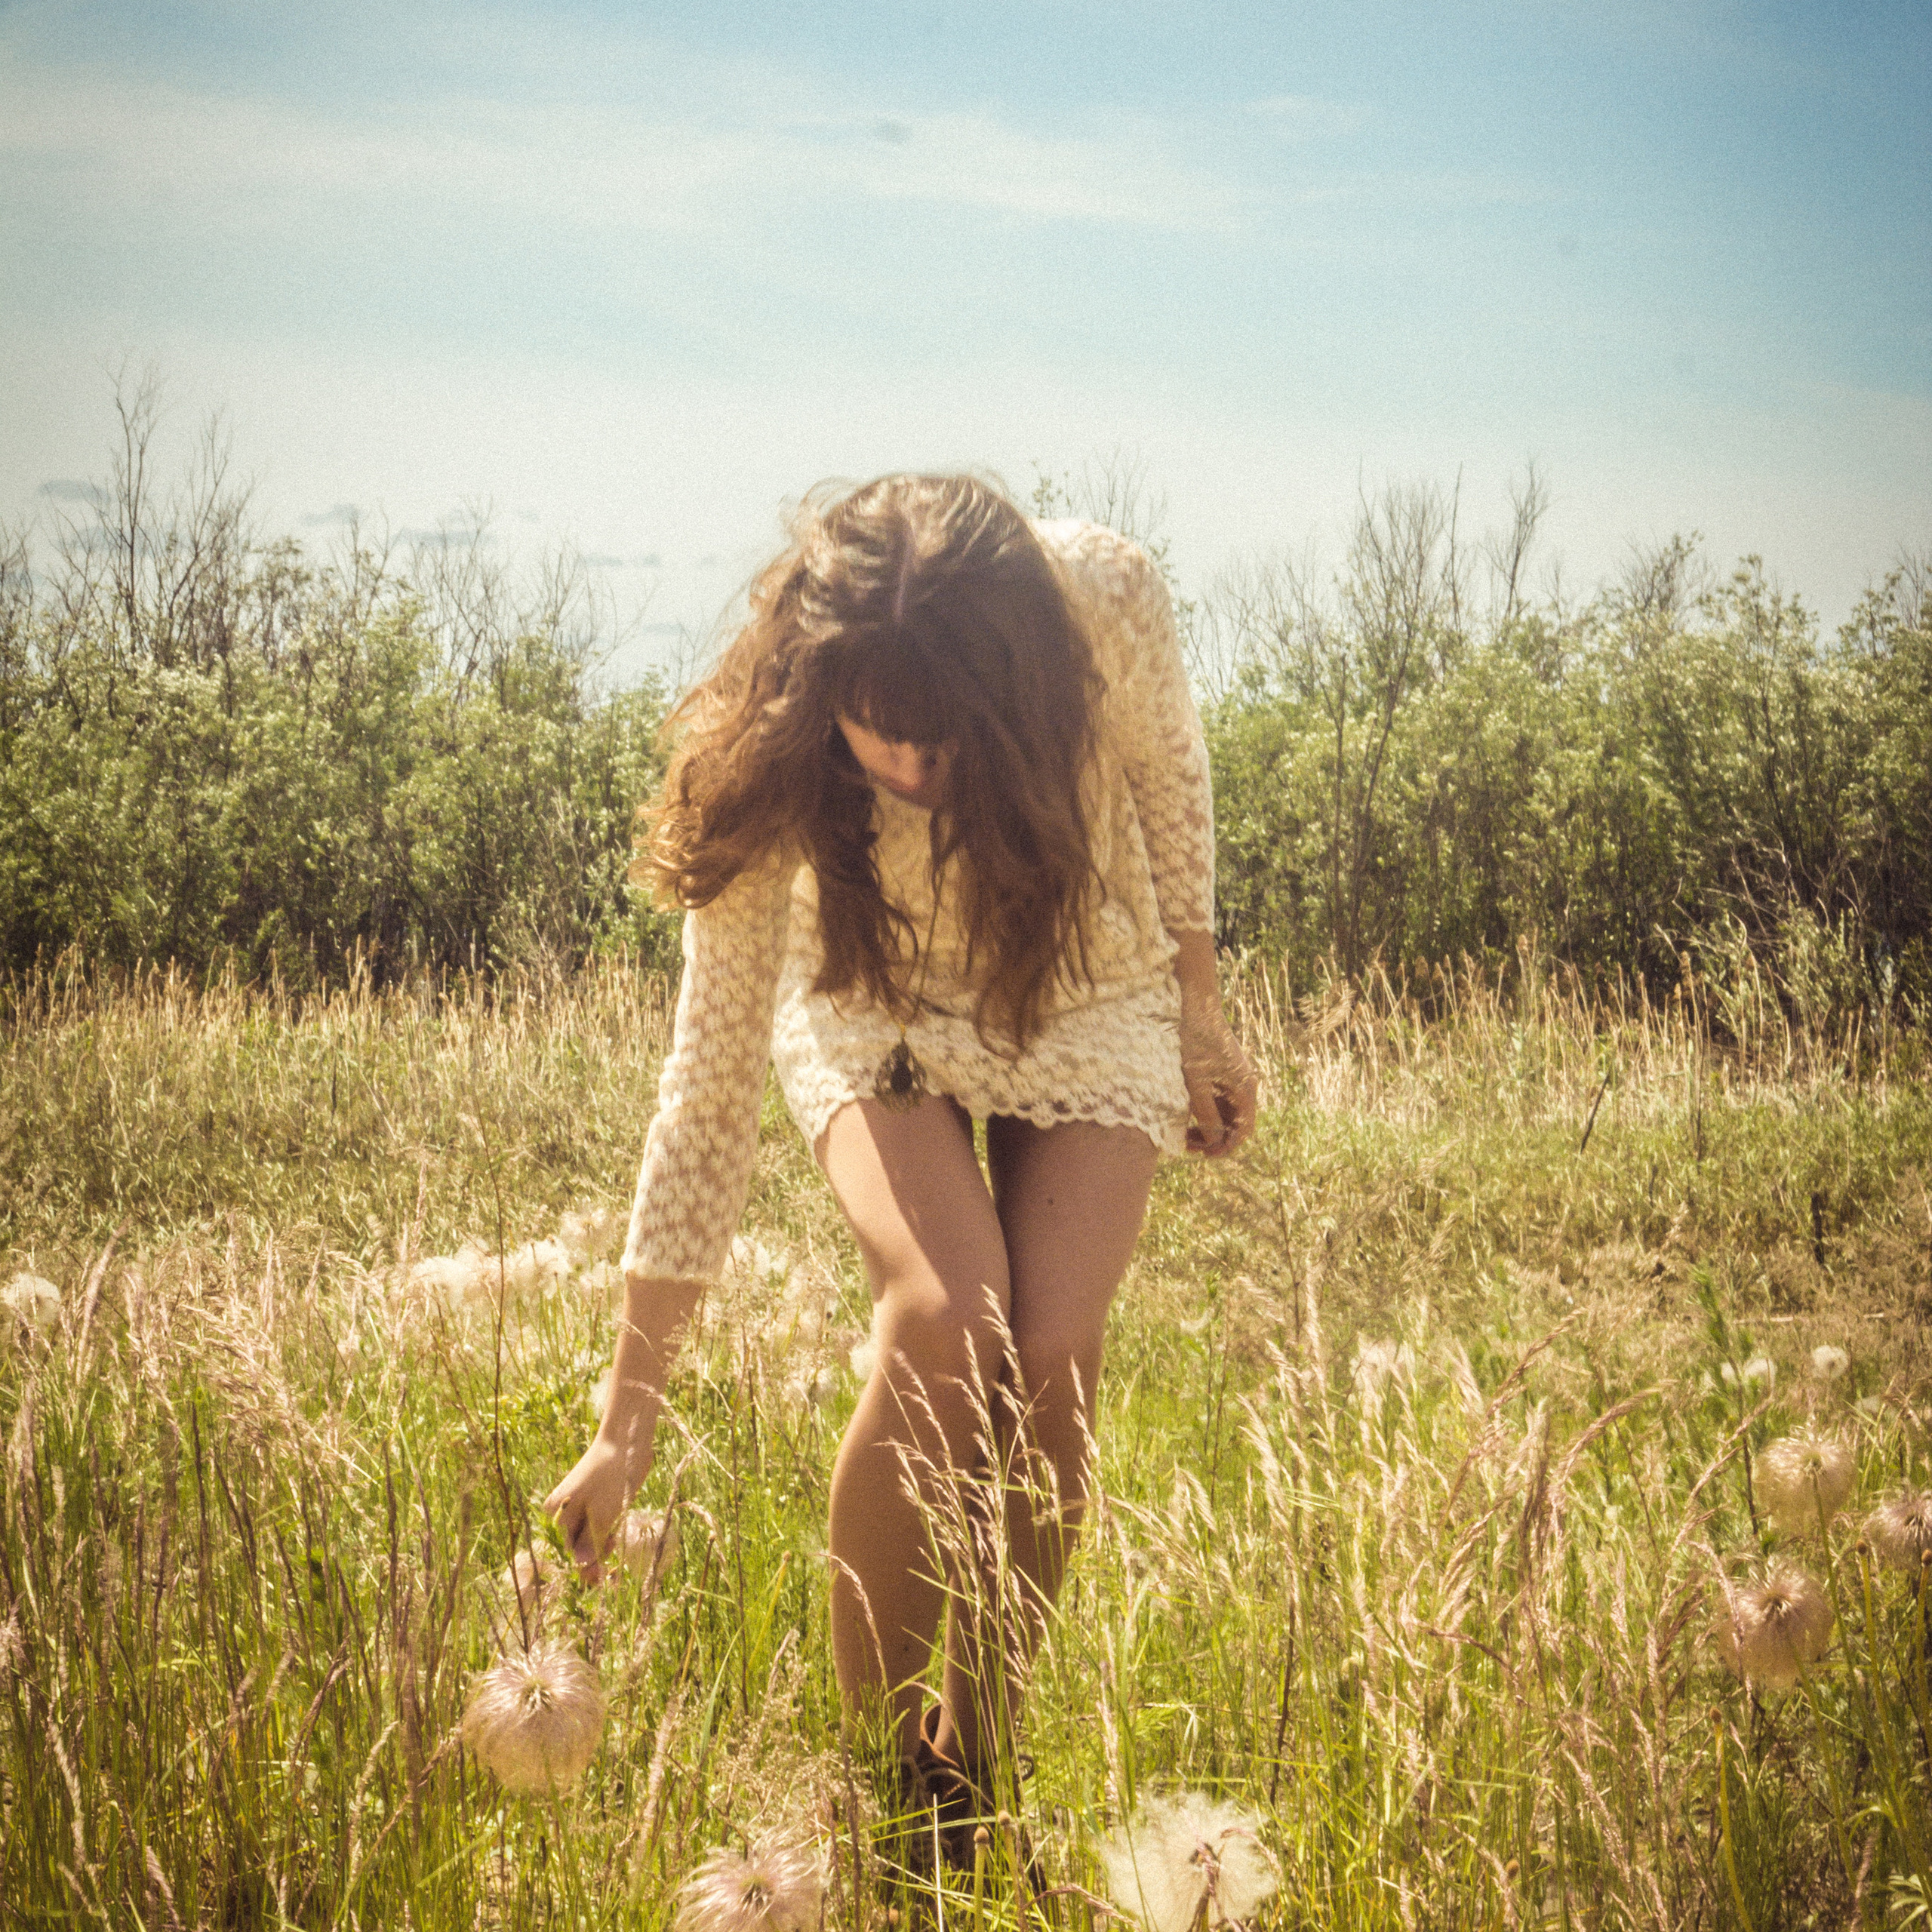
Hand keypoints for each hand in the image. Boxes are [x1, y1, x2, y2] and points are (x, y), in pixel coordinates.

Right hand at [544, 1433, 648, 1585]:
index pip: (565, 1553)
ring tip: (613, 1547)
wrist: (627, 1441)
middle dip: (591, 1561)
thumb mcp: (603, 1513)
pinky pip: (595, 1529)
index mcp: (556, 1514)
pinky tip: (614, 1537)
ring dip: (600, 1549)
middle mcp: (562, 1512)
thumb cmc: (612, 1475)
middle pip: (574, 1548)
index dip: (581, 1569)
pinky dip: (605, 1537)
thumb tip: (580, 1567)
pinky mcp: (593, 1504)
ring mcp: (577, 1508)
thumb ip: (591, 1542)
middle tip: (610, 1572)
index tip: (600, 1581)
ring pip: (586, 1540)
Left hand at [1180, 1002, 1257, 1155]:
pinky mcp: (1224, 1071)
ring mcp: (1235, 1077)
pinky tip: (1186, 1114)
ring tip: (1183, 1132)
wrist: (1194, 1005)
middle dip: (1214, 1137)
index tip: (1204, 1155)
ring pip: (1226, 1111)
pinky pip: (1219, 1098)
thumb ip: (1206, 1113)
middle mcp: (1245, 1084)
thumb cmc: (1194, 1041)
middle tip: (1187, 1145)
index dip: (1226, 1146)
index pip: (1244, 1129)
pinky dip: (1206, 1110)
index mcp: (1245, 1088)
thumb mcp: (1195, 1081)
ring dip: (1209, 1125)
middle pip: (1235, 1122)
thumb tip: (1214, 1140)